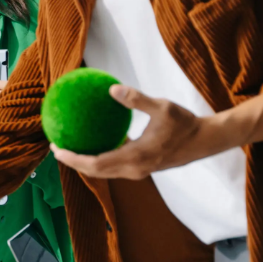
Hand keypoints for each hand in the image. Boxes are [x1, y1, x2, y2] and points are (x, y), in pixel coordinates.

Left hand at [51, 85, 233, 179]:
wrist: (205, 141)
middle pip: (95, 172)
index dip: (74, 159)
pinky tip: (94, 142)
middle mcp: (134, 169)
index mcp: (136, 157)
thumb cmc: (186, 123)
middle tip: (57, 147)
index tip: (57, 149)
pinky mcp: (142, 168)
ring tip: (70, 147)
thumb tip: (112, 89)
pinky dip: (100, 158)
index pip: (96, 163)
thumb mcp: (163, 106)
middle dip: (74, 162)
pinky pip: (114, 166)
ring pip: (104, 172)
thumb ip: (137, 99)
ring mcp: (138, 171)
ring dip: (85, 162)